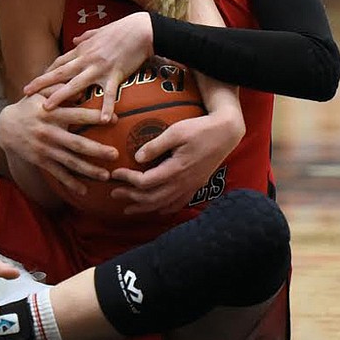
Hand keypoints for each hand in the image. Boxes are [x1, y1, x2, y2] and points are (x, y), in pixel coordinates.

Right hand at [0, 92, 116, 196]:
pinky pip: (57, 174)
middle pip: (76, 143)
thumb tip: (81, 90)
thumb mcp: (39, 93)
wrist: (5, 127)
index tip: (114, 119)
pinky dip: (70, 183)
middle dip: (96, 150)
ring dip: (88, 170)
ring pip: (69, 162)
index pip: (76, 115)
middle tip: (115, 154)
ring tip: (106, 176)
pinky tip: (84, 191)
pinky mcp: (41, 161)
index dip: (95, 117)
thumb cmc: (29, 106)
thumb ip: (59, 88)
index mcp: (51, 113)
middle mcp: (49, 133)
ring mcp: (45, 149)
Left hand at [23, 12, 153, 121]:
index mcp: (83, 48)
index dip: (47, 73)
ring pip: (75, 83)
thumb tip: (75, 38)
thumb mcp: (100, 30)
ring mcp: (99, 67)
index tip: (35, 82)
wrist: (142, 29)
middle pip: (59, 72)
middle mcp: (87, 58)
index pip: (60, 62)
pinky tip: (102, 120)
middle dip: (41, 83)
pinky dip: (105, 106)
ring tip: (47, 107)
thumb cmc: (123, 28)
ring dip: (60, 95)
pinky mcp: (115, 74)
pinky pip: (108, 93)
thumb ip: (86, 36)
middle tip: (25, 93)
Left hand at [109, 107, 242, 214]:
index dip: (127, 180)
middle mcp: (183, 183)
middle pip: (151, 198)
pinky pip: (178, 204)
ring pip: (163, 204)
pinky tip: (156, 210)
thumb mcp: (176, 132)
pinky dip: (164, 209)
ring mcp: (190, 187)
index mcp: (176, 169)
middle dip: (130, 197)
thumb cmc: (200, 129)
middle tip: (114, 193)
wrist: (225, 133)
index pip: (145, 182)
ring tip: (128, 209)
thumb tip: (137, 158)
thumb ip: (156, 145)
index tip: (115, 173)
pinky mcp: (196, 186)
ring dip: (144, 207)